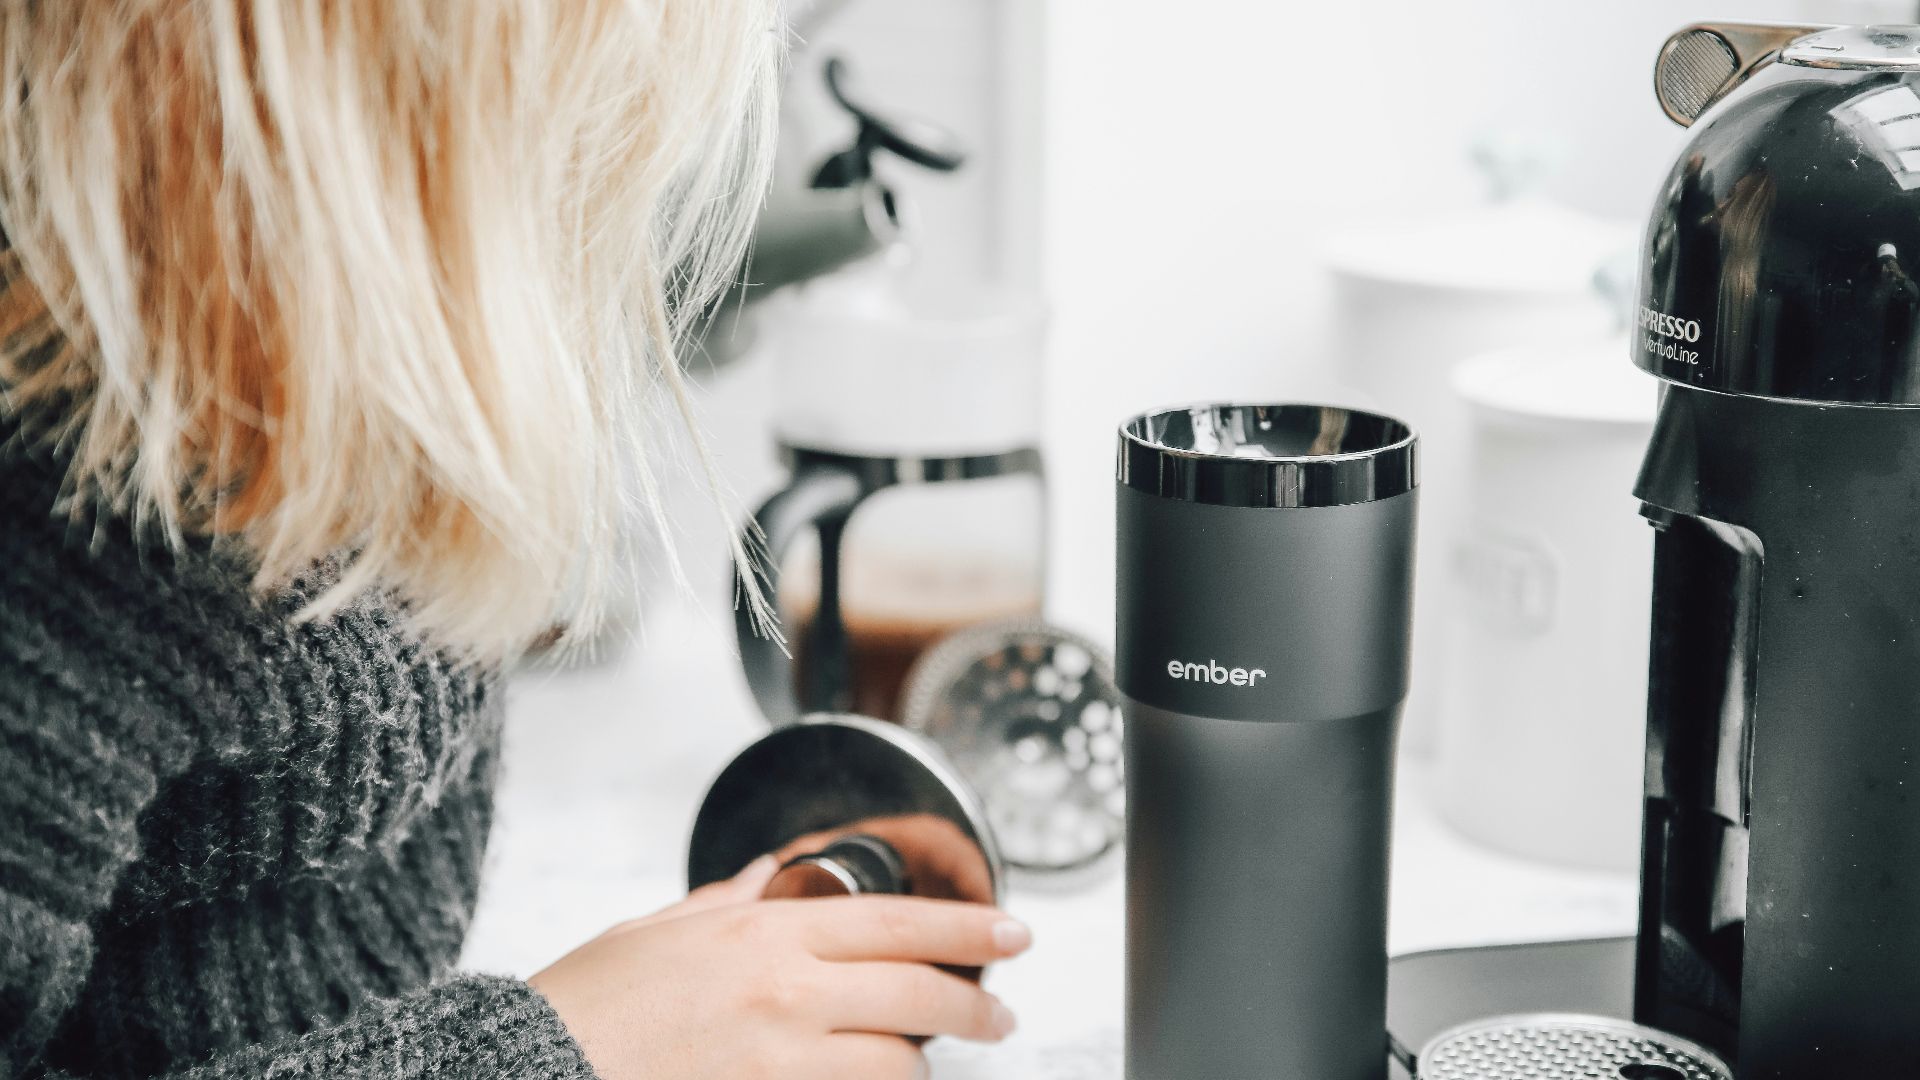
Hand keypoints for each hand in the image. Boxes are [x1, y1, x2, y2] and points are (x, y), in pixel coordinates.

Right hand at [528, 858, 1032, 1079]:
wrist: (534, 1066)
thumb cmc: (589, 1002)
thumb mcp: (661, 929)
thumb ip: (730, 900)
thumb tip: (770, 874)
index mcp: (764, 929)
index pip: (898, 921)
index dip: (968, 927)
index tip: (1015, 932)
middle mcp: (785, 988)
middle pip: (917, 993)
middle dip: (975, 1006)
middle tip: (1002, 1015)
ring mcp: (781, 1056)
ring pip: (896, 1061)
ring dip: (921, 1062)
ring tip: (927, 1061)